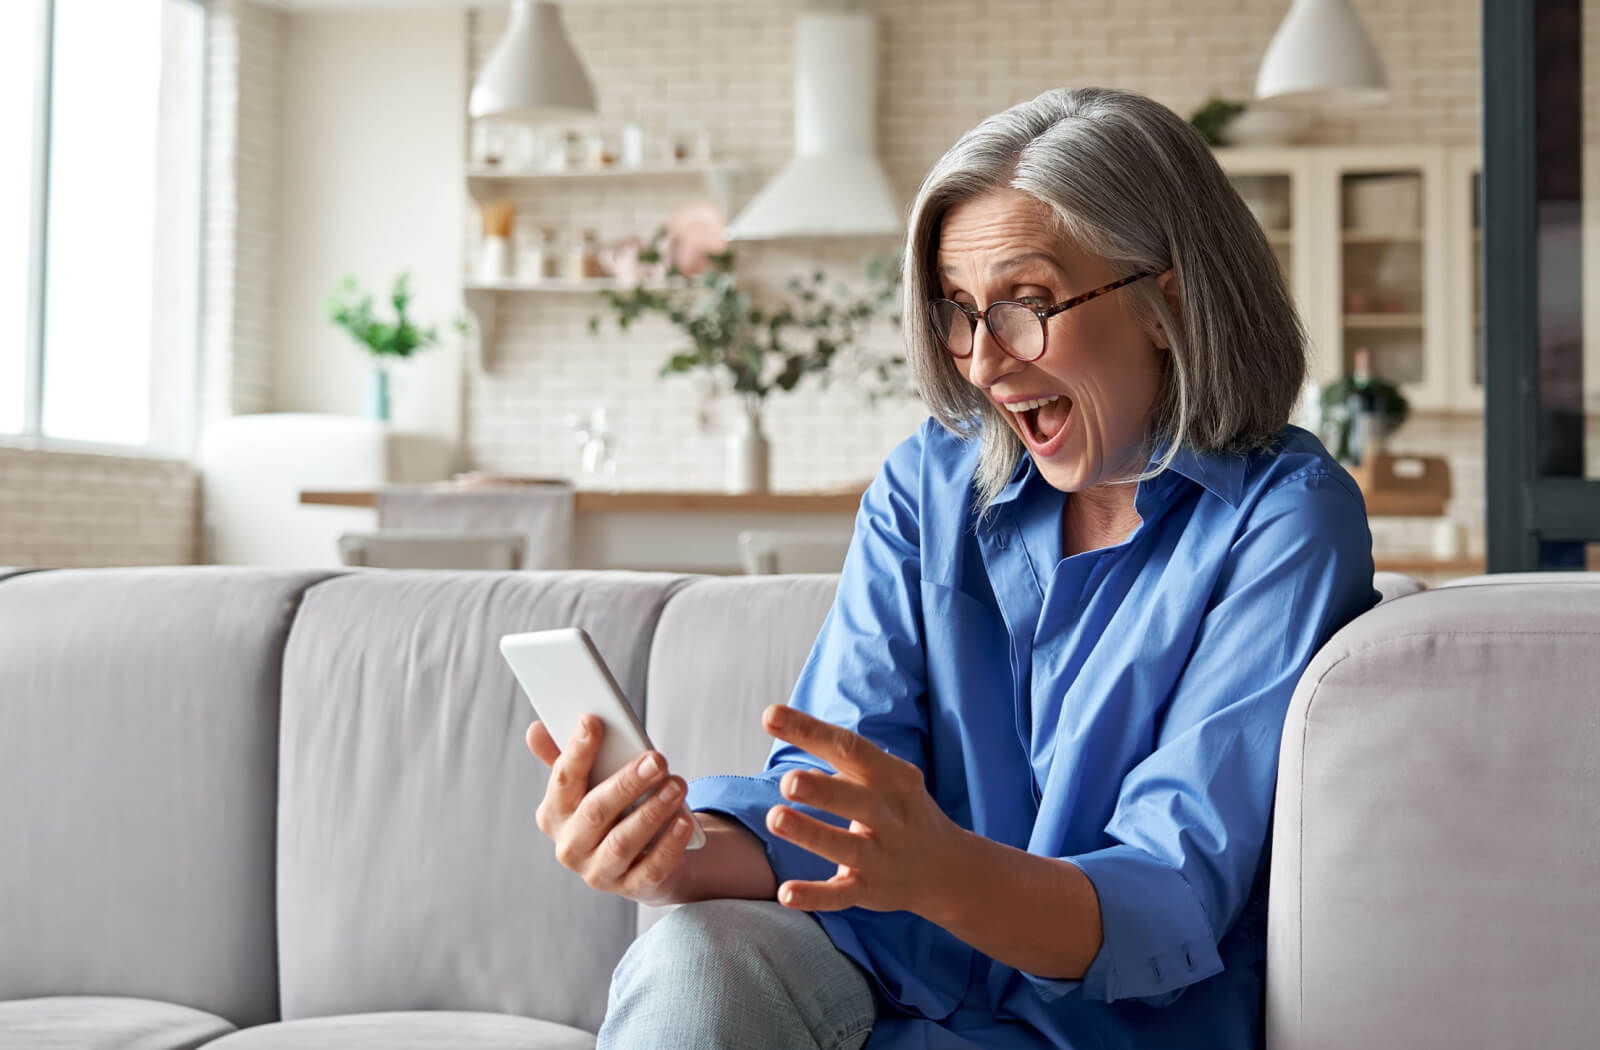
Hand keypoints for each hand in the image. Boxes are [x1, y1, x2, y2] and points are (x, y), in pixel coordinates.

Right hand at [526, 716, 695, 905]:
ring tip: (677, 785)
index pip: (562, 780)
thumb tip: (536, 729)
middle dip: (627, 783)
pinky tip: (682, 821)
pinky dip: (668, 845)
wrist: (640, 860)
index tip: (593, 721)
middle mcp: (570, 846)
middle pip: (596, 811)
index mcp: (554, 814)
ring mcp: (598, 872)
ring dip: (652, 811)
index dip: (576, 750)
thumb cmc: (613, 810)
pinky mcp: (631, 888)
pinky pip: (650, 868)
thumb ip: (566, 757)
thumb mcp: (590, 784)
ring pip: (623, 841)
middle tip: (657, 759)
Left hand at [761, 704, 963, 914]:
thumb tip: (779, 720)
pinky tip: (785, 893)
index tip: (771, 716)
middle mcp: (889, 814)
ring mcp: (880, 854)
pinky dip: (814, 895)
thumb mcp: (883, 775)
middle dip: (821, 790)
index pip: (850, 748)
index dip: (810, 731)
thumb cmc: (898, 807)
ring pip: (845, 846)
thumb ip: (838, 755)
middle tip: (787, 781)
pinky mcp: (869, 890)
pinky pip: (841, 894)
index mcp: (891, 777)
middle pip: (855, 799)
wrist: (947, 868)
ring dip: (810, 833)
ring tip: (776, 818)